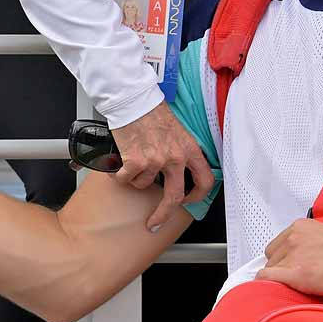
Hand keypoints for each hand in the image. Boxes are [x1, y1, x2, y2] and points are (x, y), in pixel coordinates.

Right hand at [111, 103, 216, 231]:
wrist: (133, 99)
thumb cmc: (152, 110)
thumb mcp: (177, 131)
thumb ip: (180, 150)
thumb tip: (179, 169)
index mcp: (190, 149)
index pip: (205, 180)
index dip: (197, 196)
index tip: (188, 201)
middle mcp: (176, 157)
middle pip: (175, 197)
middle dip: (163, 214)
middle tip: (154, 222)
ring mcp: (156, 161)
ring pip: (143, 184)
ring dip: (135, 177)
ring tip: (131, 161)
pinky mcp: (136, 161)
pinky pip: (125, 179)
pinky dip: (118, 174)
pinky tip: (117, 164)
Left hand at [255, 218, 322, 297]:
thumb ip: (316, 240)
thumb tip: (312, 251)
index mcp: (302, 227)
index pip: (277, 245)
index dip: (284, 259)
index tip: (291, 268)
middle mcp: (295, 237)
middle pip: (272, 258)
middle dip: (282, 270)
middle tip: (299, 280)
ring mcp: (295, 255)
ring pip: (270, 272)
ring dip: (281, 282)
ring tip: (302, 290)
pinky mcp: (298, 274)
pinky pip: (267, 281)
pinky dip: (271, 289)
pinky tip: (284, 295)